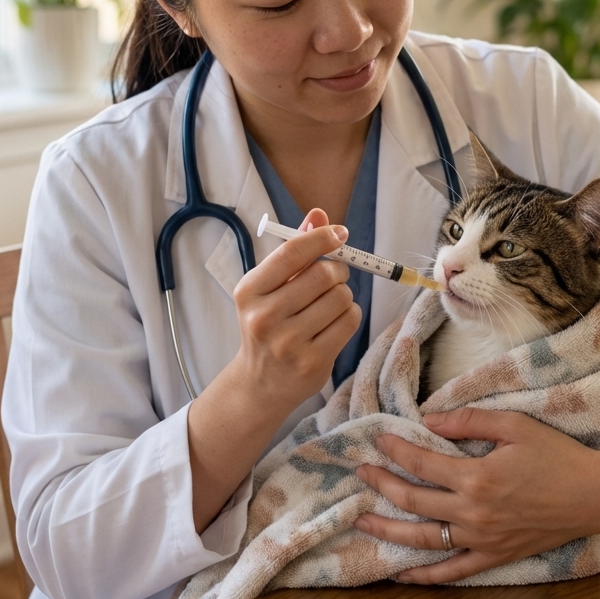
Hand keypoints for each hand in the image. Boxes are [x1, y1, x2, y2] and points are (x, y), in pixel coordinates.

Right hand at [189, 208, 360, 532]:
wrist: (260, 384)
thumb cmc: (269, 324)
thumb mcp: (270, 286)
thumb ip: (295, 250)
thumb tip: (320, 214)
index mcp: (249, 291)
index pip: (292, 252)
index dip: (322, 237)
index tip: (339, 234)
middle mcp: (264, 317)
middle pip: (324, 274)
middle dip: (337, 270)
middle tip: (333, 278)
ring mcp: (288, 343)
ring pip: (342, 297)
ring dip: (343, 296)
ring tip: (328, 306)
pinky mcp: (312, 362)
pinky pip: (350, 321)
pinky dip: (349, 316)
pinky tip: (334, 323)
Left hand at [354, 408, 599, 583]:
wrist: (596, 495)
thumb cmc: (558, 455)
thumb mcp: (516, 425)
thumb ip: (470, 420)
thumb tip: (429, 418)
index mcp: (477, 477)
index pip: (422, 463)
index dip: (396, 450)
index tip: (377, 439)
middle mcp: (473, 513)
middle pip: (413, 501)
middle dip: (382, 485)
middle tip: (360, 473)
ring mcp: (482, 540)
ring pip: (423, 540)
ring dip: (388, 531)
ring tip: (361, 522)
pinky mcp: (495, 557)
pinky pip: (452, 572)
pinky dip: (423, 576)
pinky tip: (400, 574)